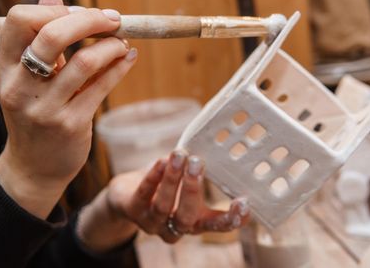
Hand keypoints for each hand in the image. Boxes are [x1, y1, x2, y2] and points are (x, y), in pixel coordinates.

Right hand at [0, 0, 136, 218]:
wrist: (34, 166)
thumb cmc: (35, 112)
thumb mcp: (27, 76)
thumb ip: (40, 36)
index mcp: (4, 67)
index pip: (18, 19)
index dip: (54, 10)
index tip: (80, 12)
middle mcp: (18, 86)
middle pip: (52, 35)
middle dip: (90, 20)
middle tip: (113, 20)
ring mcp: (44, 108)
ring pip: (85, 61)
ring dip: (111, 45)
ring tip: (122, 42)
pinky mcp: (71, 124)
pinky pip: (102, 86)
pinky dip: (120, 66)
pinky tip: (128, 58)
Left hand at [76, 151, 249, 251]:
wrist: (125, 196)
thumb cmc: (164, 185)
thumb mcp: (185, 181)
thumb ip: (200, 171)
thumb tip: (221, 141)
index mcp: (195, 222)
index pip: (217, 225)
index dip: (231, 218)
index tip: (244, 202)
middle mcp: (175, 228)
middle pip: (187, 217)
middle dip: (192, 190)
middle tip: (198, 163)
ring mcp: (152, 222)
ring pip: (163, 206)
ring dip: (172, 179)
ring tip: (180, 155)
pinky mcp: (132, 210)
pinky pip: (143, 194)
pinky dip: (153, 176)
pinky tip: (162, 160)